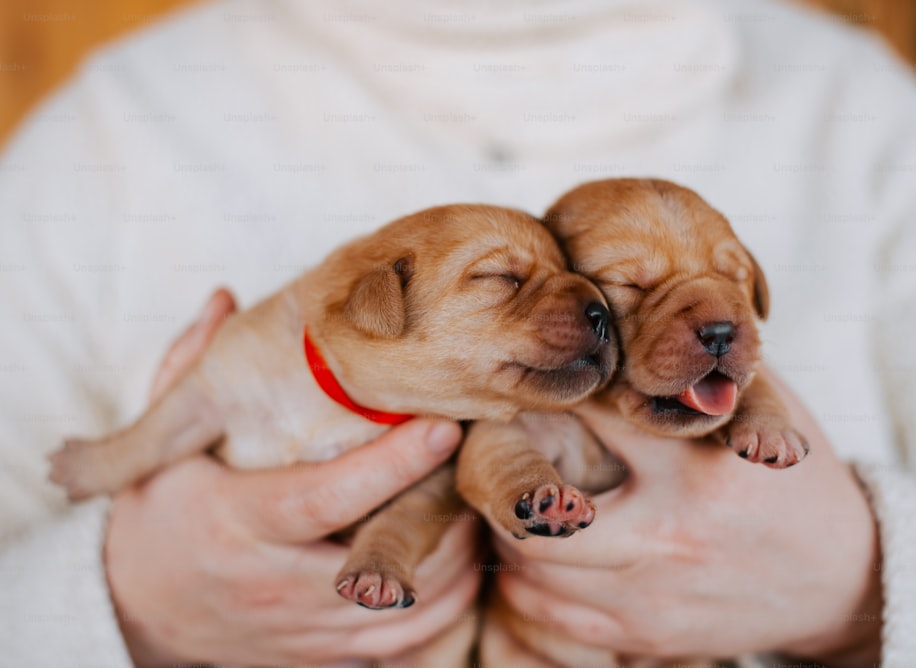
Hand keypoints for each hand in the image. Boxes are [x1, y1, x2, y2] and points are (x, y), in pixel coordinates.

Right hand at [106, 289, 478, 665]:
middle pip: (382, 559)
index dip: (390, 464)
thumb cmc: (163, 519)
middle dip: (443, 521)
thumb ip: (189, 374)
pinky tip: (460, 567)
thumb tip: (224, 298)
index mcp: (237, 522)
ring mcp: (300, 629)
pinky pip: (399, 648)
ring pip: (404, 611)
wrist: (142, 611)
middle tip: (479, 473)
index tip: (444, 425)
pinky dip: (442, 611)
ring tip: (476, 514)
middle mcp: (272, 583)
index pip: (324, 496)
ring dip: (454, 566)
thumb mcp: (162, 450)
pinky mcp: (320, 655)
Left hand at [494, 369, 882, 665]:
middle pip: (538, 514)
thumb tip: (642, 321)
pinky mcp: (649, 635)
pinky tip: (536, 556)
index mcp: (699, 469)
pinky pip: (555, 617)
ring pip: (534, 571)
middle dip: (503, 481)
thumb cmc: (798, 485)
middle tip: (496, 457)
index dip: (544, 395)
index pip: (591, 417)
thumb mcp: (770, 413)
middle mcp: (669, 536)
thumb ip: (707, 373)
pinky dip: (529, 585)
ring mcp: (655, 596)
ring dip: (509, 533)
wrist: (845, 580)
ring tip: (515, 501)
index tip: (523, 386)